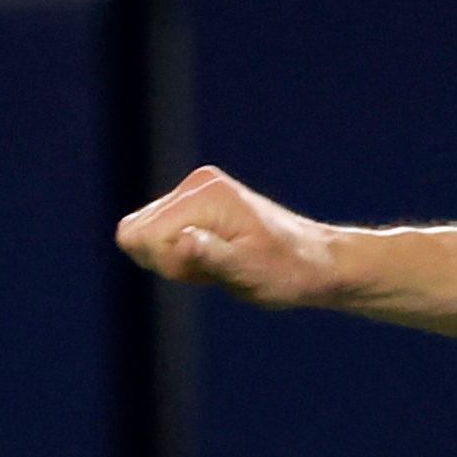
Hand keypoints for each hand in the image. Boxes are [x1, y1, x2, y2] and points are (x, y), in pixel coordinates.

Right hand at [119, 166, 349, 308]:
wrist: (321, 262)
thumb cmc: (290, 272)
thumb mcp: (251, 272)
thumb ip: (211, 255)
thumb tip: (181, 238)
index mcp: (204, 195)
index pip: (140, 235)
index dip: (166, 263)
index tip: (206, 271)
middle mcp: (195, 184)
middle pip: (135, 232)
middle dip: (169, 260)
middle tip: (215, 270)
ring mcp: (195, 191)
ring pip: (146, 234)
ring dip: (177, 259)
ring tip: (221, 264)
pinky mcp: (197, 204)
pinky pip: (162, 234)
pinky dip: (184, 254)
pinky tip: (218, 258)